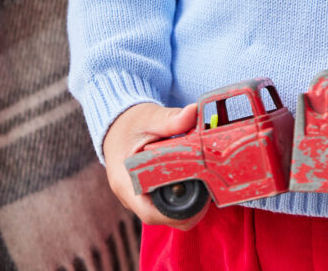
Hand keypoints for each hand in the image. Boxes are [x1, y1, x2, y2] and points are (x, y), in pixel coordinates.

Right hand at [103, 101, 205, 228]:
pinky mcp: (146, 191)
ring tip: (207, 185)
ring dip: (186, 203)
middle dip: (187, 210)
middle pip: (161, 216)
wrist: (116, 125)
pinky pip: (164, 202)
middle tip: (210, 191)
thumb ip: (171, 119)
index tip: (201, 201)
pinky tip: (197, 181)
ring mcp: (137, 196)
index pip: (150, 213)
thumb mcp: (150, 118)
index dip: (176, 214)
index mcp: (125, 182)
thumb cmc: (130, 123)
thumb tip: (193, 112)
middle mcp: (130, 195)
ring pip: (164, 210)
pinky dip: (181, 194)